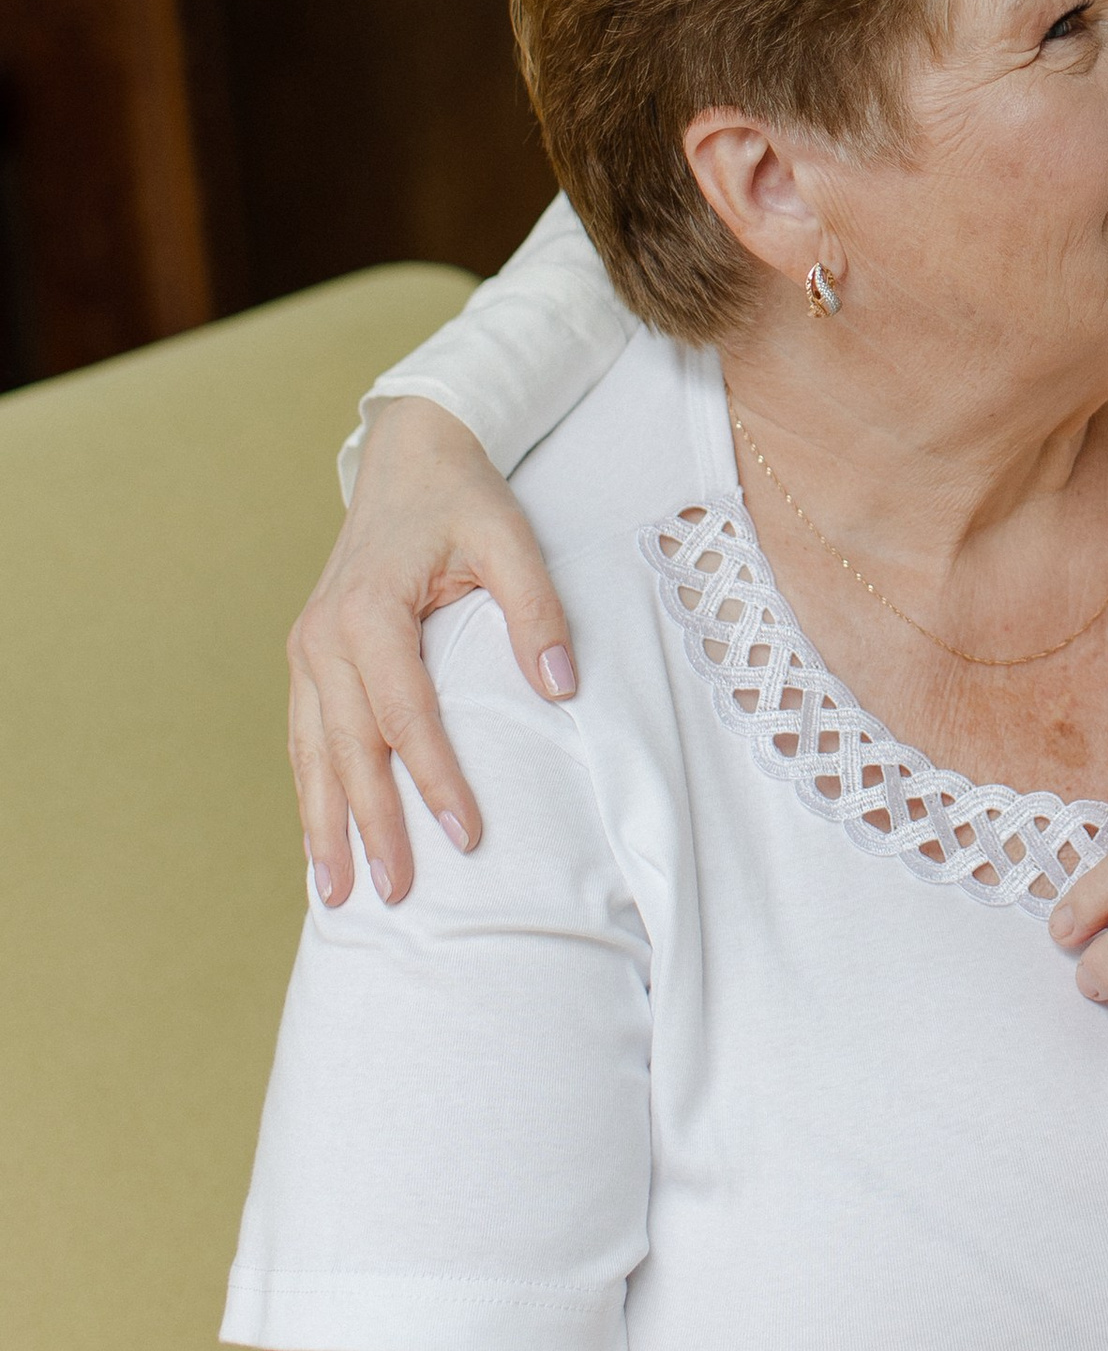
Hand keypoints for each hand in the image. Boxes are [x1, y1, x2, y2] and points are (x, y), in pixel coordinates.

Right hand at [287, 399, 574, 908]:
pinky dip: (312, 791)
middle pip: (348, 748)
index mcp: (370, 611)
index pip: (406, 715)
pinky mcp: (308, 656)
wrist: (408, 455)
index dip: (435, 779)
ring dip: (324, 824)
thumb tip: (560, 685)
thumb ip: (536, 608)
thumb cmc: (462, 498)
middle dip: (371, 826)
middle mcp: (323, 636)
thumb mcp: (510, 538)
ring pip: (311, 753)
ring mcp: (306, 648)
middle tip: (397, 893)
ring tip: (336, 895)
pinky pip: (304, 736)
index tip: (467, 837)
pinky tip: (323, 839)